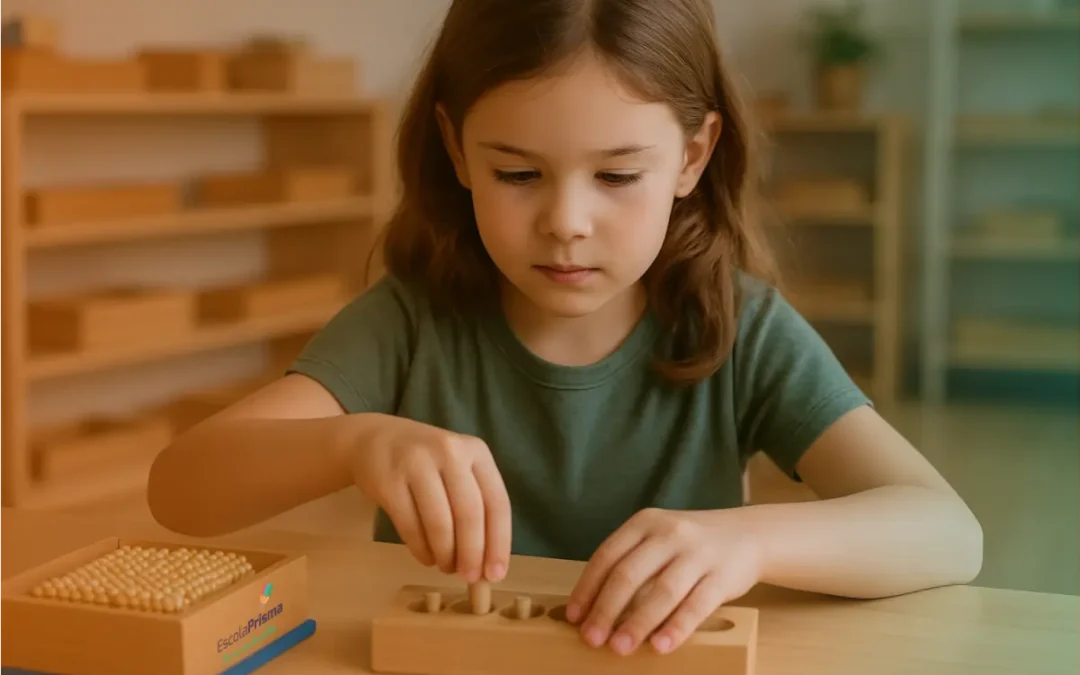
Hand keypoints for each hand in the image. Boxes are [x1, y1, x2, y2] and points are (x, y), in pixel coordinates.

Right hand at [344, 414, 510, 582]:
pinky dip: (422, 550)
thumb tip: (488, 562)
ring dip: (446, 555)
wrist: (375, 439)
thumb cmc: (427, 462)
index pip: (497, 502)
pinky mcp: (389, 481)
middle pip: (470, 514)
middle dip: (472, 553)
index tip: (496, 574)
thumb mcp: (458, 468)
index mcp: (476, 451)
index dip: (499, 542)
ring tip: (446, 567)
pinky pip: (410, 526)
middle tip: (469, 578)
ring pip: (440, 522)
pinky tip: (427, 557)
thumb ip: (476, 504)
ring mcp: (417, 464)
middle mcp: (450, 452)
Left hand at [565, 508, 761, 655]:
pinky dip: (676, 627)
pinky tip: (661, 646)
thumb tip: (593, 606)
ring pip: (662, 591)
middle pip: (629, 574)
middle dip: (606, 610)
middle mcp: (669, 534)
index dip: (588, 588)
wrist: (747, 535)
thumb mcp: (657, 538)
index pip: (607, 555)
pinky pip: (696, 605)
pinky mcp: (722, 576)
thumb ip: (630, 562)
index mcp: (645, 523)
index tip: (575, 617)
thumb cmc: (689, 545)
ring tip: (620, 648)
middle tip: (592, 639)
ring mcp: (697, 554)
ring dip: (638, 623)